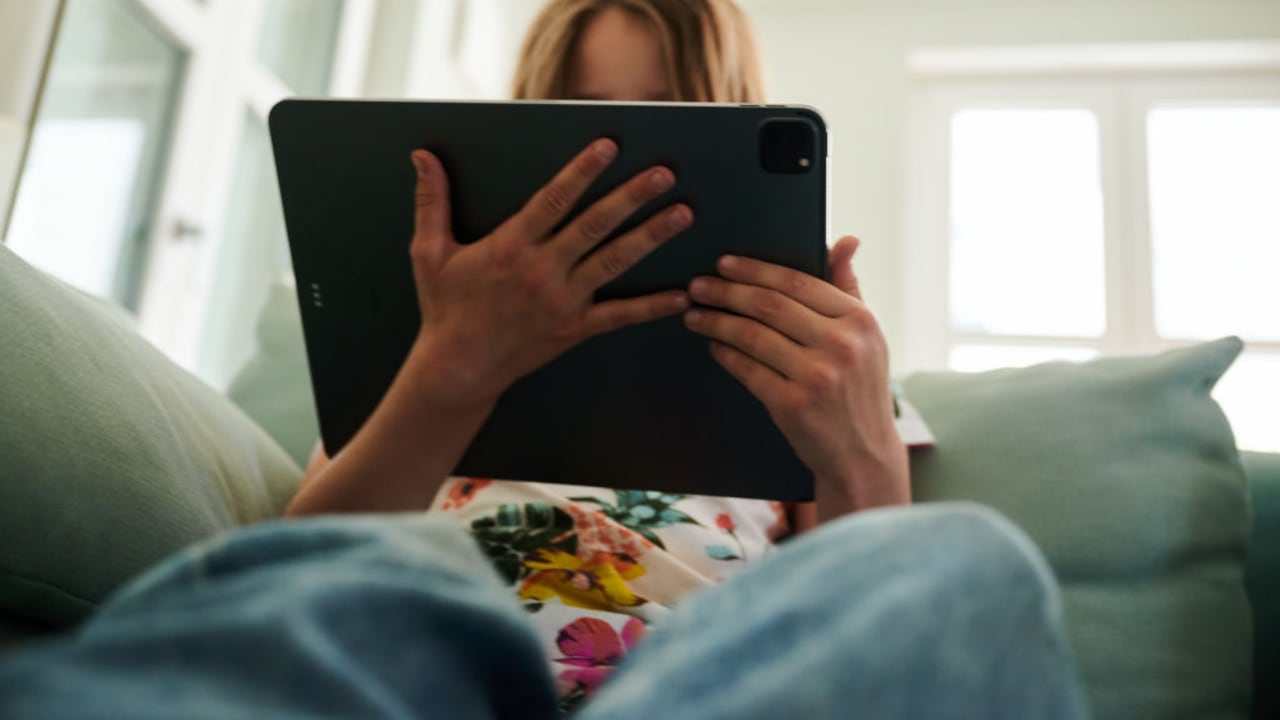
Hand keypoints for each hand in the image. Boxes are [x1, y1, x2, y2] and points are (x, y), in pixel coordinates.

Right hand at [286, 140, 693, 516]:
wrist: (457, 369)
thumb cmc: (445, 308)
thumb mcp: (430, 252)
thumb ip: (431, 202)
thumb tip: (422, 155)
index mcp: (511, 246)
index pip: (554, 199)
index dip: (583, 170)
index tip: (610, 145)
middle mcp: (542, 271)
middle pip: (595, 225)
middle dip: (632, 197)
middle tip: (665, 172)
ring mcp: (563, 301)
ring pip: (614, 262)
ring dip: (651, 237)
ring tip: (683, 213)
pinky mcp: (575, 329)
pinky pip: (620, 316)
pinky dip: (652, 307)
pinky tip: (681, 294)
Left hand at [683, 236, 908, 517]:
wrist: (863, 455)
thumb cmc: (859, 389)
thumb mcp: (867, 338)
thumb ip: (850, 288)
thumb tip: (846, 240)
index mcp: (860, 320)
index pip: (797, 282)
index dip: (755, 270)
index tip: (724, 262)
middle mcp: (842, 345)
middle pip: (770, 305)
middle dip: (726, 291)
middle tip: (697, 285)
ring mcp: (818, 376)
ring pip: (752, 335)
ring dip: (716, 321)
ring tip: (694, 313)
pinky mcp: (793, 405)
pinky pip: (746, 369)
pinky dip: (724, 354)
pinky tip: (712, 345)